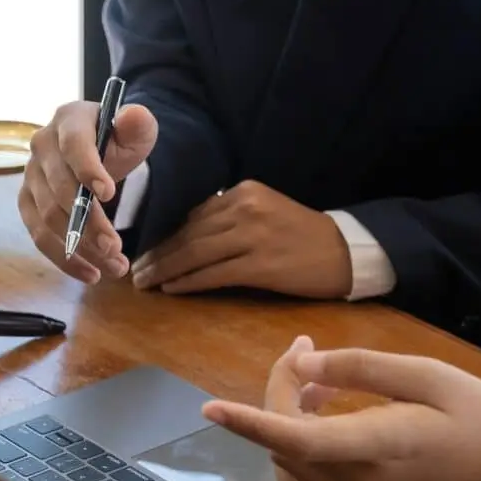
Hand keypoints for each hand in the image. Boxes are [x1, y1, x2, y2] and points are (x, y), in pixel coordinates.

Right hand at [18, 99, 157, 283]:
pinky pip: (39, 236)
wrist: (98, 149)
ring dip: (81, 247)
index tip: (109, 194)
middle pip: (60, 189)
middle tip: (116, 248)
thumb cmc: (117, 138)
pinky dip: (64, 258)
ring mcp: (30, 175)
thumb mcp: (136, 129)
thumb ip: (138, 124)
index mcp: (68, 119)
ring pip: (49, 218)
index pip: (73, 144)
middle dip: (88, 222)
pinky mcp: (27, 202)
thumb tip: (133, 117)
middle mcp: (41, 145)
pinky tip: (91, 273)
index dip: (87, 168)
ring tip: (114, 266)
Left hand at [129, 180, 350, 298]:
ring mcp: (252, 236)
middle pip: (189, 233)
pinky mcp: (260, 265)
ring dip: (165, 270)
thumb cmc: (302, 235)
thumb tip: (186, 232)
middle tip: (135, 269)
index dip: (166, 234)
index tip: (146, 248)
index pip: (194, 215)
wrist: (345, 251)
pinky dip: (188, 282)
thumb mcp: (264, 210)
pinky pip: (213, 274)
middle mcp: (245, 208)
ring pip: (195, 253)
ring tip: (145, 282)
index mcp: (243, 191)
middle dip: (158, 253)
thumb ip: (228, 216)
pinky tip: (172, 289)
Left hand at [201, 339, 480, 480]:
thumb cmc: (474, 413)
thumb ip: (361, 367)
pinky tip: (321, 412)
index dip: (252, 423)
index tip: (211, 407)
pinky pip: (300, 479)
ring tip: (318, 380)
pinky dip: (294, 444)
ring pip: (286, 461)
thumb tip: (302, 362)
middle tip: (304, 347)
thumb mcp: (426, 373)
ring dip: (283, 417)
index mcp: (381, 445)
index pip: (301, 440)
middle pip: (286, 440)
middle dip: (280, 389)